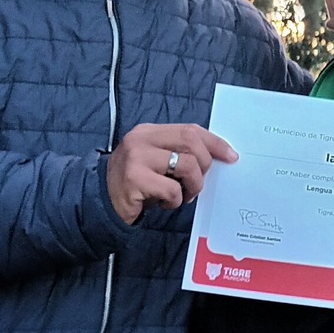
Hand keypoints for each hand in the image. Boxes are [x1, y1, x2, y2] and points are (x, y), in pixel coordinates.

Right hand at [106, 123, 235, 224]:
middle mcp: (141, 140)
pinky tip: (162, 203)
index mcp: (149, 131)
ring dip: (193, 186)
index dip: (214, 142)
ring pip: (186, 165)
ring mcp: (136, 158)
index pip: (190, 129)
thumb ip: (180, 152)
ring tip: (182, 195)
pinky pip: (172, 189)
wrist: (101, 202)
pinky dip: (174, 201)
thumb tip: (218, 156)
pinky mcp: (134, 179)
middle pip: (191, 142)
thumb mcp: (157, 161)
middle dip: (205, 165)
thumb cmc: (137, 183)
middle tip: (198, 183)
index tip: (231, 156)